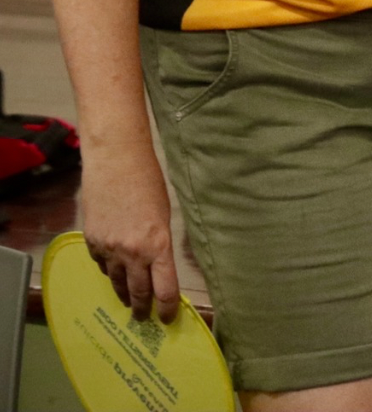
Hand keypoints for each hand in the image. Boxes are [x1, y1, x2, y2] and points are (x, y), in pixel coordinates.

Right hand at [79, 141, 179, 321]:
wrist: (116, 163)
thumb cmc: (150, 183)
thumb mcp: (165, 216)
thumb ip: (161, 243)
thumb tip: (161, 265)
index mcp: (158, 246)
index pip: (165, 289)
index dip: (167, 309)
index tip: (168, 319)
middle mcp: (132, 253)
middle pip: (138, 293)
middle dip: (142, 309)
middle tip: (144, 318)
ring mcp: (108, 249)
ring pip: (116, 282)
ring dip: (123, 293)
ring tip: (129, 302)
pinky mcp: (91, 242)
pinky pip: (100, 265)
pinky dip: (107, 270)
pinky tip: (112, 271)